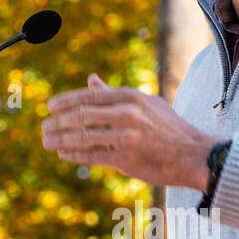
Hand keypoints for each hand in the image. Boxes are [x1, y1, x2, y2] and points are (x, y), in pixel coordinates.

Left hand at [42, 74, 212, 189]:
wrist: (194, 155)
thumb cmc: (169, 129)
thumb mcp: (146, 104)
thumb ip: (116, 93)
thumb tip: (91, 80)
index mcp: (131, 97)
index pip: (90, 96)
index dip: (66, 102)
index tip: (50, 108)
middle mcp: (127, 113)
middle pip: (82, 115)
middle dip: (58, 122)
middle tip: (44, 127)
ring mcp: (126, 136)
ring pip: (83, 136)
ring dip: (61, 140)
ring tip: (47, 142)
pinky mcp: (126, 158)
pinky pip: (92, 156)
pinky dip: (74, 155)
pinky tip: (64, 154)